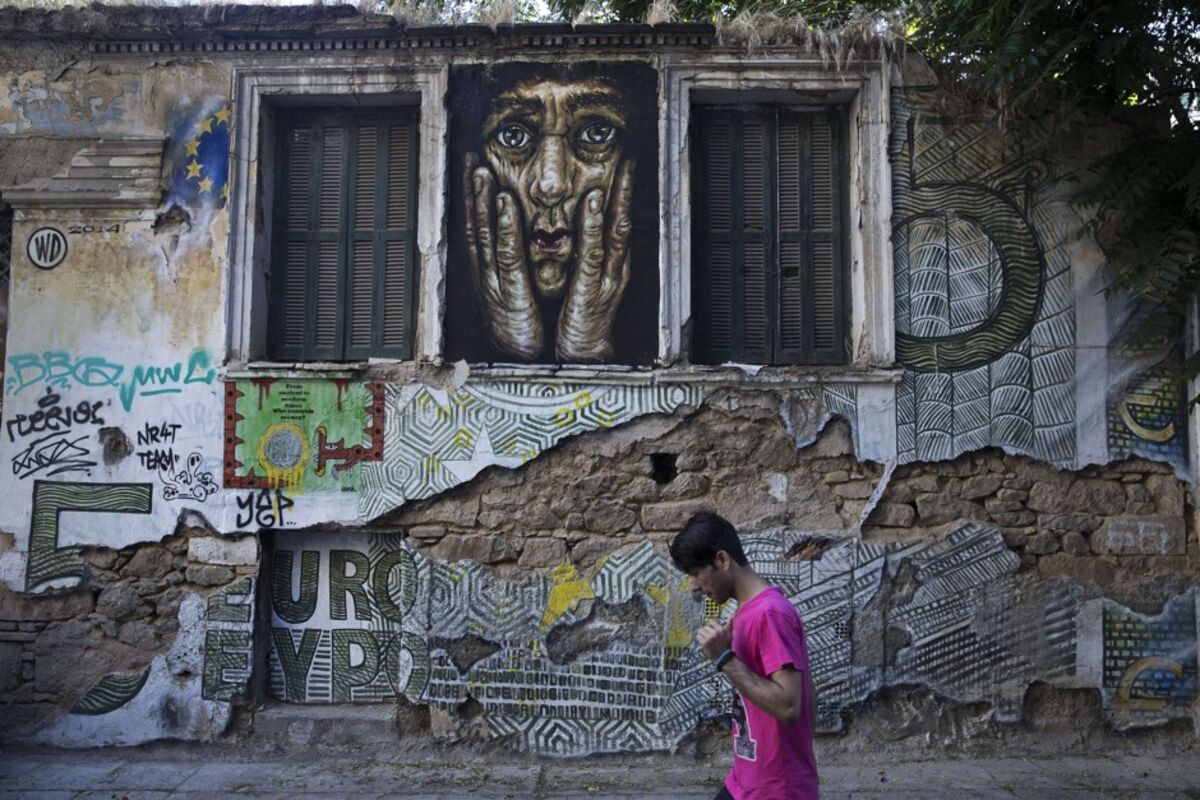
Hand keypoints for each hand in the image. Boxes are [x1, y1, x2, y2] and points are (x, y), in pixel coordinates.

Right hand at [463, 153, 543, 358]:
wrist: (521, 356)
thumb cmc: (522, 320)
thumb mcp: (514, 282)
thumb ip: (512, 257)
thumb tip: (516, 230)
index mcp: (488, 267)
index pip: (478, 223)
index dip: (473, 194)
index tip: (472, 164)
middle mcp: (485, 270)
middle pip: (475, 223)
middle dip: (471, 190)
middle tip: (470, 158)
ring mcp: (495, 279)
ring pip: (485, 234)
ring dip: (483, 202)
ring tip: (482, 171)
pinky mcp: (511, 291)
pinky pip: (507, 253)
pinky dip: (505, 226)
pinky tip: (505, 203)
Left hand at [556, 159, 634, 361]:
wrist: (581, 354)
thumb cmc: (579, 318)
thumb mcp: (585, 281)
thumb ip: (587, 257)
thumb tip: (582, 232)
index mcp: (609, 265)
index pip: (618, 222)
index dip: (623, 194)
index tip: (625, 166)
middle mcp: (612, 268)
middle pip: (623, 221)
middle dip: (628, 190)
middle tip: (631, 159)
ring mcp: (605, 277)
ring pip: (614, 231)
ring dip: (618, 200)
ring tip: (620, 171)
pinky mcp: (590, 288)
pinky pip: (592, 251)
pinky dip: (594, 225)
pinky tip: (593, 202)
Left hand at [696, 619, 731, 661]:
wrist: (723, 657)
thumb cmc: (726, 645)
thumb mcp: (730, 634)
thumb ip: (730, 624)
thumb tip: (732, 615)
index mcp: (721, 629)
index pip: (710, 622)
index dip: (710, 626)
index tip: (711, 630)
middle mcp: (715, 633)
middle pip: (705, 627)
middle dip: (706, 631)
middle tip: (709, 637)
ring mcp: (709, 638)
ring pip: (700, 631)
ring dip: (702, 634)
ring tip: (706, 639)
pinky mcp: (704, 643)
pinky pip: (698, 636)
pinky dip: (699, 639)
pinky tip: (703, 642)